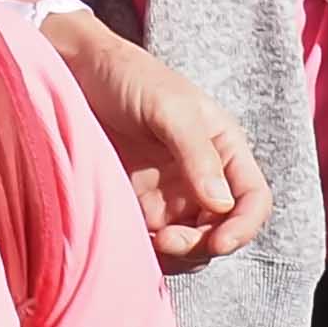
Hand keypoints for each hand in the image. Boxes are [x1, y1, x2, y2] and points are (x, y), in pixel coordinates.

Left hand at [39, 1, 273, 267]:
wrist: (74, 72)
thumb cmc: (129, 77)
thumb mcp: (170, 107)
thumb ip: (197, 154)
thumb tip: (221, 205)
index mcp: (224, 149)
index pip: (253, 200)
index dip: (244, 227)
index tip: (219, 242)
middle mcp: (203, 177)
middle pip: (222, 230)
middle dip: (203, 245)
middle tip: (168, 241)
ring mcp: (170, 195)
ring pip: (190, 244)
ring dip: (177, 254)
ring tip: (150, 242)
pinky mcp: (137, 206)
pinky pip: (154, 241)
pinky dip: (149, 252)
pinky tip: (132, 240)